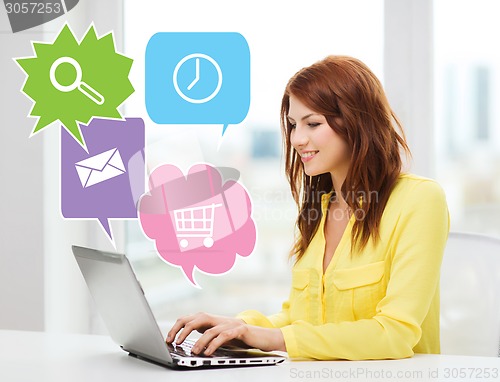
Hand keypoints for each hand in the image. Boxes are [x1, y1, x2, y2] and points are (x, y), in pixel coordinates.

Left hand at [166, 312, 285, 355]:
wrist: (264, 336)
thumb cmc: (241, 338)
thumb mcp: (220, 336)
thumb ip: (207, 335)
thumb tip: (190, 341)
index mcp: (212, 320)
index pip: (190, 318)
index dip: (178, 327)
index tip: (169, 338)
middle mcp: (219, 319)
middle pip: (196, 319)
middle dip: (182, 330)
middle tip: (174, 342)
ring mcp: (229, 323)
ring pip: (209, 329)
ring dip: (198, 341)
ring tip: (193, 351)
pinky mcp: (239, 329)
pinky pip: (224, 335)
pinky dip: (214, 344)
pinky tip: (208, 352)